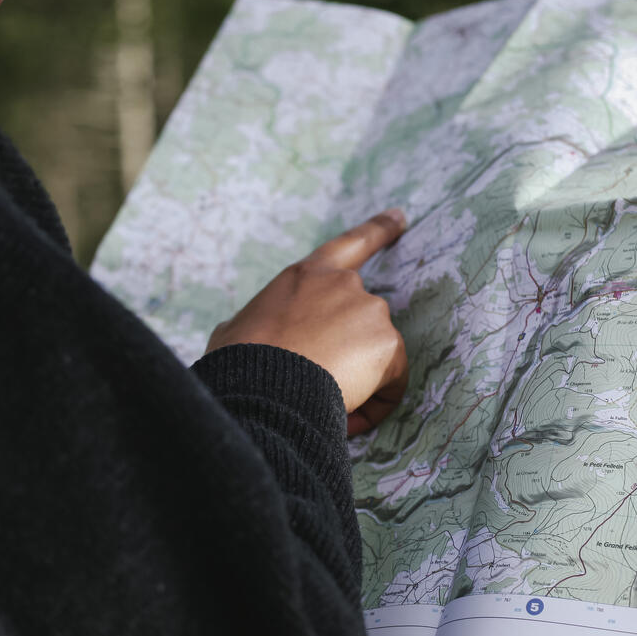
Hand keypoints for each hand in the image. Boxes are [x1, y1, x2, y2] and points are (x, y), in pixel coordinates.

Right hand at [206, 208, 409, 435]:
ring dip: (360, 381)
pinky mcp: (387, 342)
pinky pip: (391, 382)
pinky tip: (348, 418)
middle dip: (350, 353)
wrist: (262, 385)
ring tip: (327, 405)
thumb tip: (251, 337)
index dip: (378, 229)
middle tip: (323, 386)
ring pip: (375, 354)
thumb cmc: (241, 362)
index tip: (401, 217)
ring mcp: (369, 310)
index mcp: (305, 275)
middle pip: (363, 320)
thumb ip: (257, 324)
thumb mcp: (235, 330)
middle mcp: (343, 284)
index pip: (350, 244)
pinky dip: (374, 404)